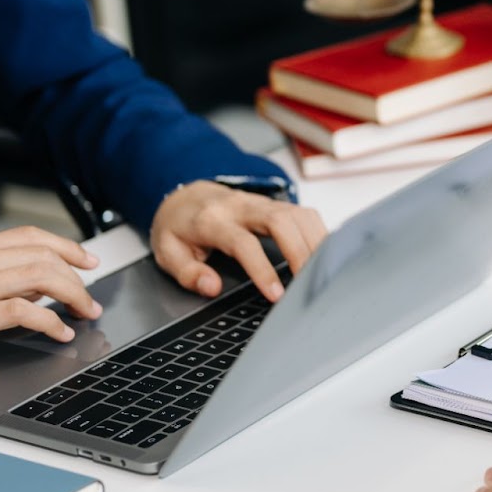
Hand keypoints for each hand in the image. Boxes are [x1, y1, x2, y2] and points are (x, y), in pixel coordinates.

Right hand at [0, 227, 101, 383]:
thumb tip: (37, 285)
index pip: (27, 236)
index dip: (66, 247)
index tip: (88, 261)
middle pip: (40, 255)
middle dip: (76, 277)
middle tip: (91, 298)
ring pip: (38, 277)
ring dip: (72, 295)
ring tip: (84, 313)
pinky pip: (22, 313)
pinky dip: (51, 322)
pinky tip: (60, 332)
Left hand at [150, 182, 326, 302]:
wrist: (187, 196)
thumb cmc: (181, 227)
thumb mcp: (167, 252)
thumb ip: (187, 272)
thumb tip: (211, 287)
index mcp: (212, 221)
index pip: (243, 243)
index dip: (262, 269)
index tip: (276, 295)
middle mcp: (241, 207)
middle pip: (280, 221)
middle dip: (300, 253)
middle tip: (309, 283)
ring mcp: (262, 203)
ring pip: (298, 214)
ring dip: (315, 242)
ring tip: (323, 272)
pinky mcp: (277, 204)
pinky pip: (305, 214)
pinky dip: (319, 234)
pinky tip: (324, 255)